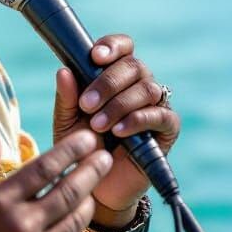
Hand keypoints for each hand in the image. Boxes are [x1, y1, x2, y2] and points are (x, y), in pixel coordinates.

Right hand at [0, 127, 112, 231]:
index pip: (46, 167)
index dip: (71, 150)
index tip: (87, 138)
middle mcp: (20, 225)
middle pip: (70, 191)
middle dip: (92, 170)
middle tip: (105, 157)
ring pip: (76, 221)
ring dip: (89, 201)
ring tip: (93, 190)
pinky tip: (77, 223)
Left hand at [53, 34, 180, 212]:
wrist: (96, 185)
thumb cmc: (82, 147)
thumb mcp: (67, 122)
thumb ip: (67, 98)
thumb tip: (63, 70)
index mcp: (115, 75)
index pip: (123, 47)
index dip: (112, 46)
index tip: (94, 57)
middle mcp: (137, 84)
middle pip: (134, 65)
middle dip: (108, 83)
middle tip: (86, 104)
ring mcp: (155, 105)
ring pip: (147, 88)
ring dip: (119, 104)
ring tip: (98, 125)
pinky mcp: (167, 129)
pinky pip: (161, 115)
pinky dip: (138, 120)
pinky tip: (119, 131)